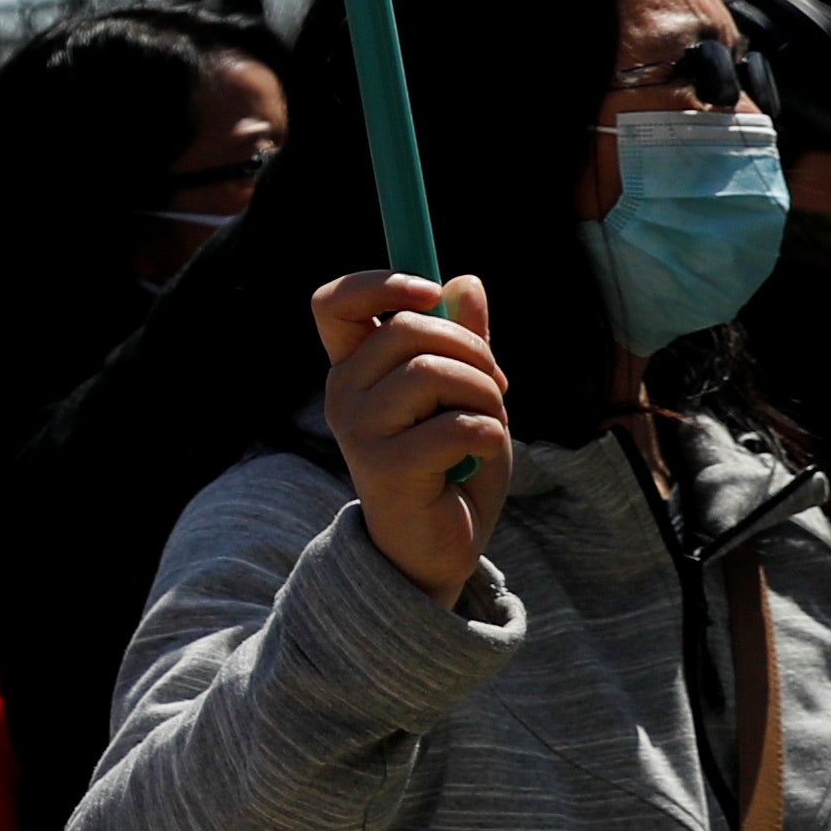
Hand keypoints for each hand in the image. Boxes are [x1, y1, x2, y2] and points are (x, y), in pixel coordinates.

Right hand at [316, 271, 508, 599]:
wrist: (434, 549)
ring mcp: (358, 430)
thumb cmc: (448, 466)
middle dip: (474, 349)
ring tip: (489, 424)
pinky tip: (479, 457)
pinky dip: (491, 435)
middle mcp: (342, 393)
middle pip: (408, 328)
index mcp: (354, 368)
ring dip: (487, 395)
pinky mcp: (385, 467)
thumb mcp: (464, 394)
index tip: (430, 293)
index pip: (335, 302)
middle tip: (496, 387)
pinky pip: (460, 425)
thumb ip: (463, 341)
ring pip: (436, 372)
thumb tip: (467, 281)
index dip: (381, 282)